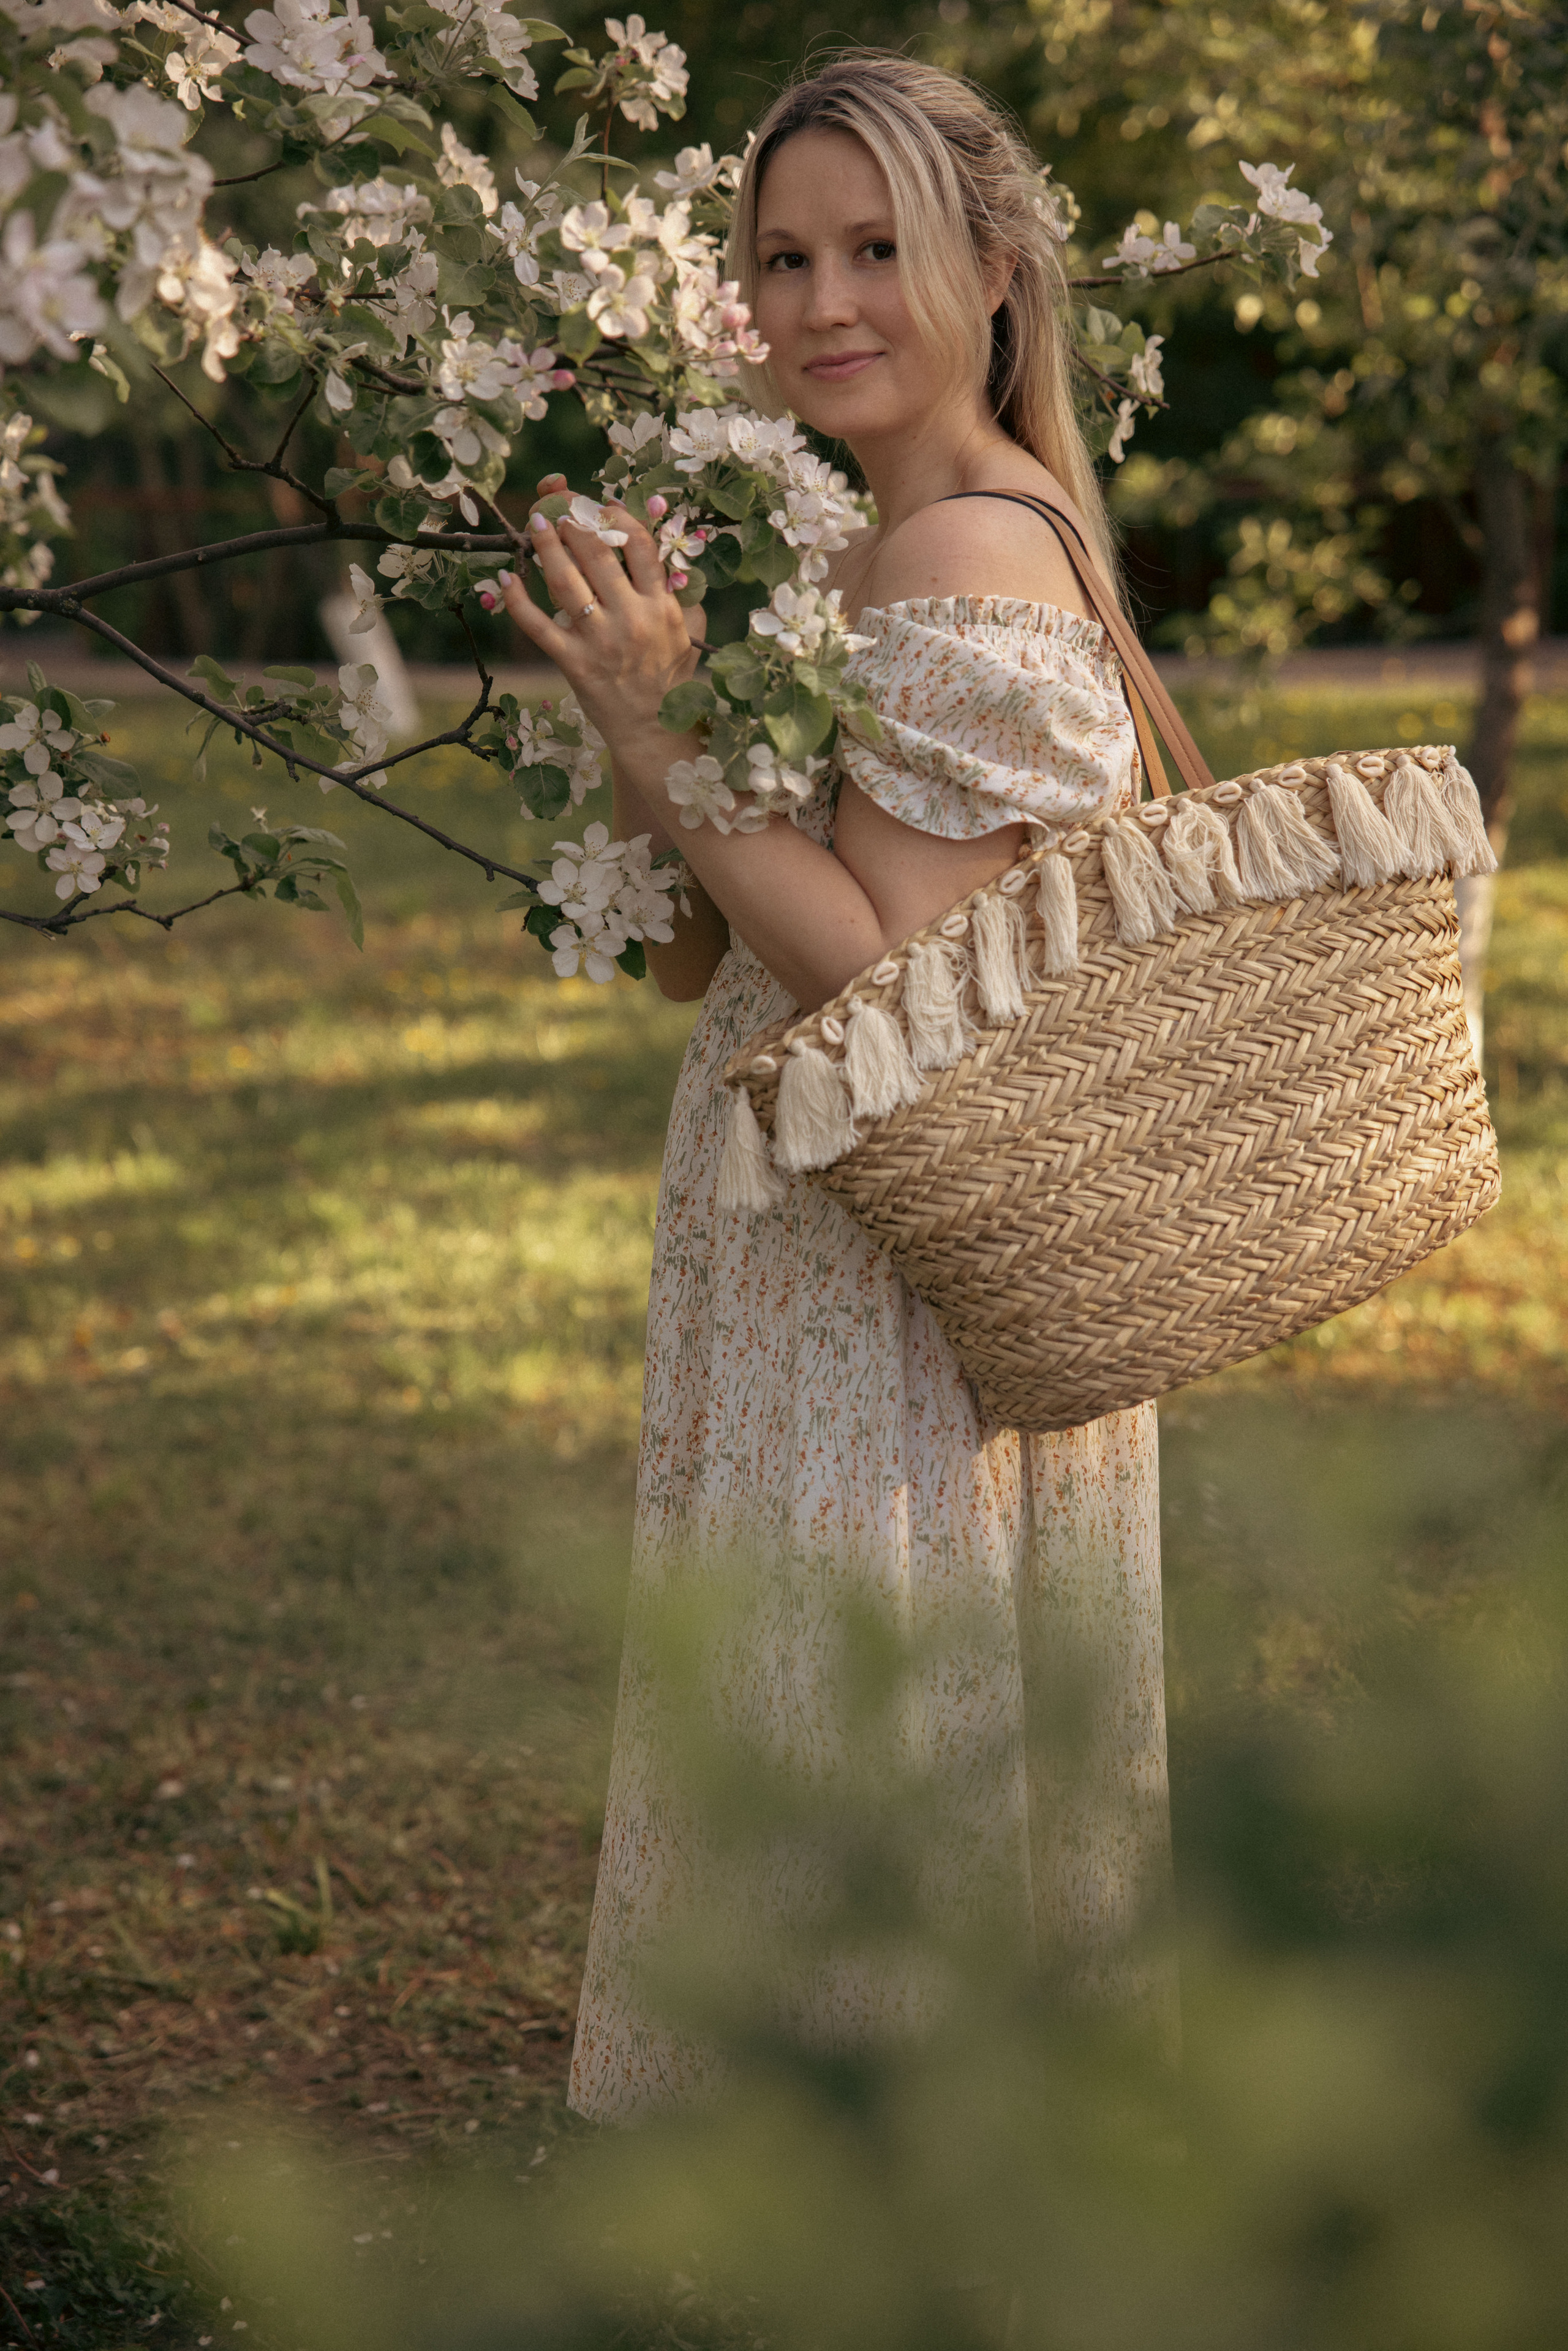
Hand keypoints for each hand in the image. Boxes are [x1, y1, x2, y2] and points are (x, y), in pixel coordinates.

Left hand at [498, 475, 700, 758]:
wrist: (654, 730)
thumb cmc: (671, 679)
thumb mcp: (688, 635)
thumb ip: (681, 595)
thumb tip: (666, 554)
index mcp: (661, 606)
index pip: (639, 546)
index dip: (617, 518)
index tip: (601, 506)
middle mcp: (631, 619)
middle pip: (597, 554)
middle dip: (575, 522)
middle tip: (560, 508)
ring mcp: (600, 641)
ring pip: (566, 582)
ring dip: (546, 547)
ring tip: (537, 525)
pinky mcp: (574, 663)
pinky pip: (538, 625)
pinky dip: (518, 600)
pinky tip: (507, 578)